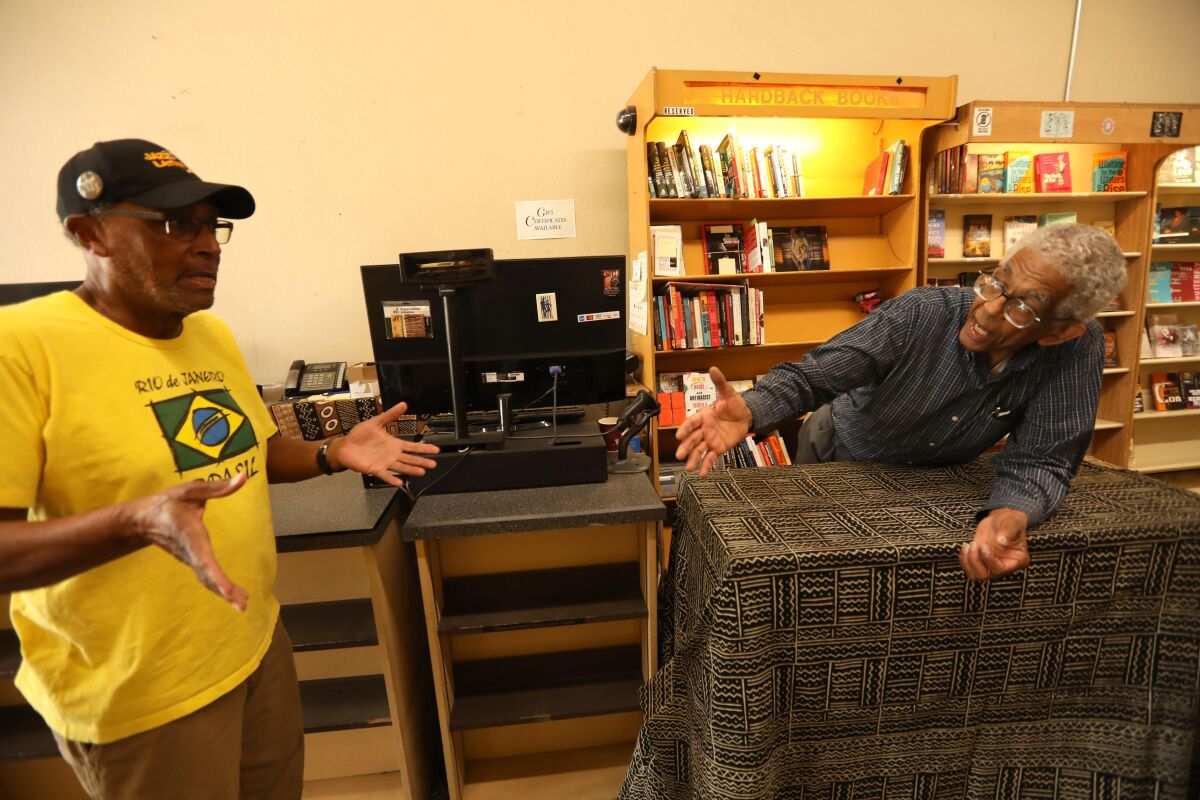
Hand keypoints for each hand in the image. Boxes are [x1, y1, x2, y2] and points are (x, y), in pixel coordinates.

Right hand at [126, 473, 250, 610]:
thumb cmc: (168, 502)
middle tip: (242, 606)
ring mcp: (189, 559)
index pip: (204, 559)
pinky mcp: (191, 561)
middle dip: (224, 591)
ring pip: (207, 579)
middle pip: (207, 575)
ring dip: (224, 592)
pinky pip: (206, 576)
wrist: (143, 519)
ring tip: (243, 604)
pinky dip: (219, 587)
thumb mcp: (192, 490)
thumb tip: (243, 477)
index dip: (216, 576)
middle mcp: (190, 552)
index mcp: (191, 535)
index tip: (228, 590)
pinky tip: (233, 595)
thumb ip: (218, 487)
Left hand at [331, 401, 439, 487]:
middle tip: (433, 464)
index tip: (435, 450)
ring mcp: (384, 462)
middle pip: (410, 458)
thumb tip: (403, 404)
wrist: (345, 446)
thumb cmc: (360, 435)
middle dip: (422, 461)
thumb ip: (390, 415)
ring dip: (411, 469)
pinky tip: (400, 482)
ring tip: (422, 472)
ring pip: (401, 467)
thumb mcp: (376, 422)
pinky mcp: (375, 469)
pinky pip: (385, 475)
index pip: (412, 446)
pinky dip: (392, 478)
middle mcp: (392, 454)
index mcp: (393, 444)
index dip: (424, 448)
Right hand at [674, 367, 752, 476]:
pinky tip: (702, 473)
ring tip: (689, 467)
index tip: (679, 435)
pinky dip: (706, 465)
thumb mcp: (728, 392)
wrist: (747, 415)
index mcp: (703, 415)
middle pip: (692, 439)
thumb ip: (719, 382)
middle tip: (679, 455)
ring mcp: (710, 439)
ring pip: (699, 450)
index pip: (692, 422)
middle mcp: (704, 428)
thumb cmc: (735, 403)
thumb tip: (713, 368)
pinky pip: (711, 457)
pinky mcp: (718, 448)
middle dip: (686, 447)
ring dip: (693, 459)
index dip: (685, 429)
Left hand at [959, 508, 1029, 580]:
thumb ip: (1008, 531)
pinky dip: (964, 559)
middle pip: (985, 576)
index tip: (984, 545)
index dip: (989, 559)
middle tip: (974, 544)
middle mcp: (1005, 566)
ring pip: (976, 576)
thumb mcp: (1012, 522)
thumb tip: (1002, 542)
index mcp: (1018, 560)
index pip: (1001, 569)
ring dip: (968, 561)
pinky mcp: (981, 561)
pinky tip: (965, 546)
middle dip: (976, 561)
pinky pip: (969, 569)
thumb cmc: (1010, 521)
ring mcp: (992, 565)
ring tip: (969, 545)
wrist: (1001, 521)